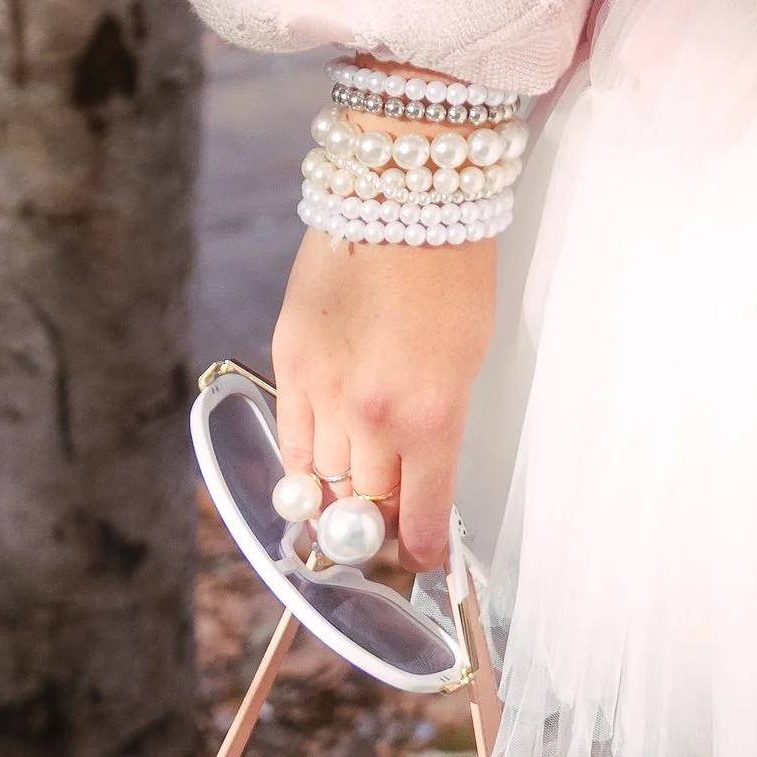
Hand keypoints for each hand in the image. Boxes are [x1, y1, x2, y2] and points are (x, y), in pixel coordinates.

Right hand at [272, 229, 497, 571]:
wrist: (403, 196)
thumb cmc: (452, 269)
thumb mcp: (468, 359)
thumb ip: (436, 425)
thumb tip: (418, 476)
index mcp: (430, 416)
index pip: (419, 517)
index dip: (419, 551)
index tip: (421, 559)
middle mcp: (371, 416)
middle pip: (364, 507)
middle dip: (378, 525)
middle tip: (386, 525)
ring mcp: (322, 391)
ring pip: (320, 482)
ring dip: (337, 493)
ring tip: (353, 489)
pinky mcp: (288, 363)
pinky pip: (288, 440)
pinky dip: (302, 462)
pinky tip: (316, 466)